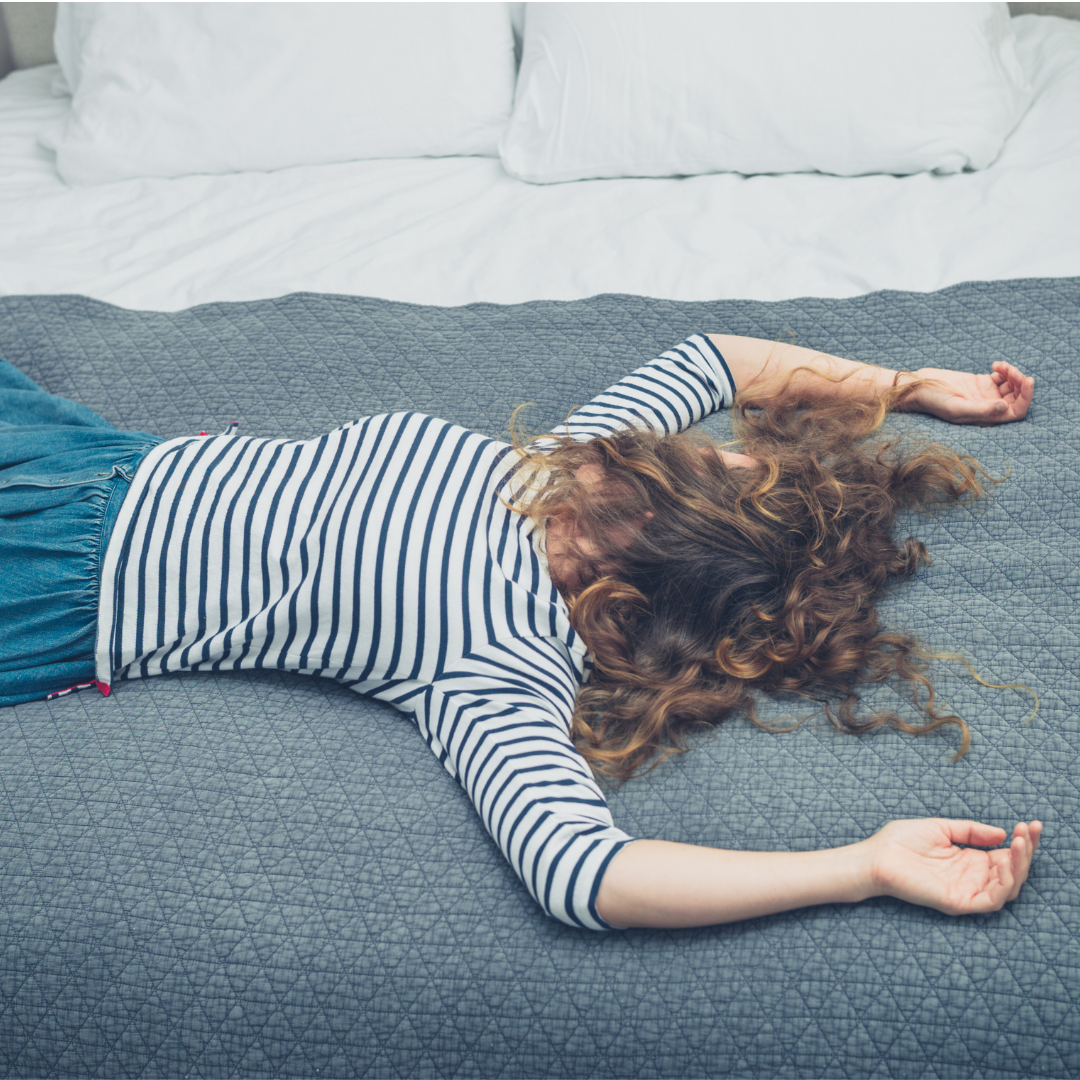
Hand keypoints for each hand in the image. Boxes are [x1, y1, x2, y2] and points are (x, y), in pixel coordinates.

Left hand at [867, 818, 1041, 914]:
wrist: (876, 855)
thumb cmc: (901, 841)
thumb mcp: (942, 828)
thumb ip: (971, 831)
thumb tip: (1002, 833)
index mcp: (969, 861)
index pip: (1005, 855)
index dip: (1022, 841)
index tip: (1031, 824)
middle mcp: (972, 878)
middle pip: (1012, 871)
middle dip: (1026, 851)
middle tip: (1031, 829)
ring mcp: (966, 891)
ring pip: (1007, 887)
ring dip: (1019, 865)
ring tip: (1021, 842)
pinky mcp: (958, 902)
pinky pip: (991, 900)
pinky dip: (1004, 883)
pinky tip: (1006, 861)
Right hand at [903, 363, 1033, 424]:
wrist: (919, 388)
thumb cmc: (933, 401)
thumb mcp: (956, 408)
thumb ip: (981, 410)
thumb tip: (1004, 407)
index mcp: (985, 418)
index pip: (1015, 412)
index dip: (1026, 398)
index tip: (1027, 381)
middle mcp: (989, 408)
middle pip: (1017, 398)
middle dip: (1020, 383)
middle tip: (1014, 372)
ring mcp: (986, 394)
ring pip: (1012, 385)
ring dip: (1012, 373)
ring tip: (1000, 366)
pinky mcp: (982, 382)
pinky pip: (1003, 376)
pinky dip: (1004, 369)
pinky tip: (994, 365)